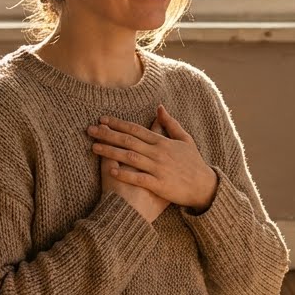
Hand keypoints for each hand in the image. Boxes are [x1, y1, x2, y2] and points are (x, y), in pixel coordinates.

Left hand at [88, 105, 218, 211]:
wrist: (204, 187)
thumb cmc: (194, 163)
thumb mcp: (185, 139)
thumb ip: (170, 123)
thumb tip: (159, 107)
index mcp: (162, 142)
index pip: (136, 130)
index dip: (118, 124)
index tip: (102, 120)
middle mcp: (158, 153)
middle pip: (129, 141)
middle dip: (108, 134)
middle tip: (90, 130)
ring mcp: (158, 168)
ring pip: (130, 157)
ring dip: (111, 152)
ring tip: (94, 147)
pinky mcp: (159, 185)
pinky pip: (139, 178)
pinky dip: (125, 174)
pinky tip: (111, 171)